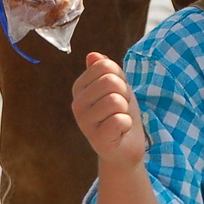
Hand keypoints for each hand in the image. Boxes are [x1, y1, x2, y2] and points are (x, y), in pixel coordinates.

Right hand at [72, 53, 145, 169]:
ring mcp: (84, 122)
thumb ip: (106, 70)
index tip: (118, 93)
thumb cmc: (120, 114)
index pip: (105, 65)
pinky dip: (126, 124)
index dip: (120, 78)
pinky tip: (119, 131)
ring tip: (119, 119)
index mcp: (80, 87)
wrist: (125, 148)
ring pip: (115, 100)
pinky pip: (119, 120)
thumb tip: (93, 55)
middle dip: (124, 94)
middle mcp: (77, 103)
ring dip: (125, 110)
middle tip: (120, 108)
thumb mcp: (118, 87)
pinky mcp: (96, 138)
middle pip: (110, 81)